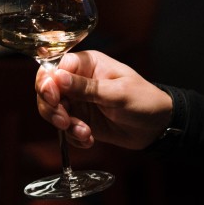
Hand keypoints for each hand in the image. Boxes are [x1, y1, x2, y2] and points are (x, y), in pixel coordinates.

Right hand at [35, 50, 172, 149]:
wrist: (157, 127)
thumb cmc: (144, 101)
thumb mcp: (117, 93)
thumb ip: (86, 87)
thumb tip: (58, 77)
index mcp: (87, 64)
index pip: (55, 67)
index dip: (48, 83)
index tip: (54, 99)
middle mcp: (77, 81)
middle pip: (47, 90)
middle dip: (52, 108)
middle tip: (65, 122)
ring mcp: (77, 101)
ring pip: (52, 111)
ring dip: (65, 126)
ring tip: (85, 134)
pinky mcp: (79, 119)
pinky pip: (64, 129)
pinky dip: (73, 137)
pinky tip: (89, 140)